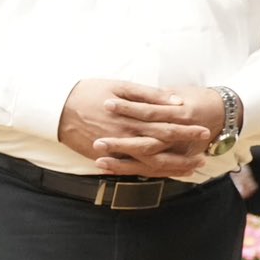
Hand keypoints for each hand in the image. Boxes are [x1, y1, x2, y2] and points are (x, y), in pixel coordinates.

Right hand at [58, 79, 213, 176]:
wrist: (56, 108)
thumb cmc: (90, 92)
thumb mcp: (121, 85)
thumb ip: (150, 95)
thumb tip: (176, 100)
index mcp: (132, 118)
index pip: (166, 127)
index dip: (186, 131)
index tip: (204, 132)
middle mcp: (126, 138)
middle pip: (162, 150)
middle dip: (184, 155)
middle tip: (204, 158)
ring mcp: (116, 151)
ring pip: (148, 165)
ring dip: (171, 168)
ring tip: (190, 169)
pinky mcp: (105, 158)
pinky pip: (131, 169)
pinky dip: (149, 173)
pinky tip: (163, 174)